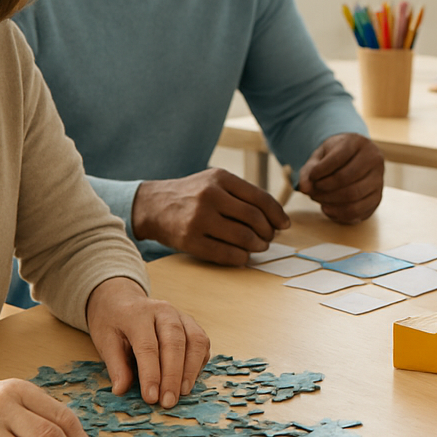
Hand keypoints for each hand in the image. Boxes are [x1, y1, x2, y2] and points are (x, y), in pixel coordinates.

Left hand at [86, 276, 210, 409]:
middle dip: (173, 376)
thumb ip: (115, 365)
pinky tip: (188, 381)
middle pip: (175, 343)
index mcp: (138, 314)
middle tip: (168, 402)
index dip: (150, 374)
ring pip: (195, 341)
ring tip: (182, 393)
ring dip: (190, 370)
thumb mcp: (105, 340)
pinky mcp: (192, 323)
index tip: (151, 398)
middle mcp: (164, 311)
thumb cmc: (113, 322)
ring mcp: (181, 315)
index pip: (147, 346)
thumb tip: (121, 390)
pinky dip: (198, 363)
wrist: (123, 299)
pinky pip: (202, 343)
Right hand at [131, 168, 289, 263]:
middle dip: (268, 232)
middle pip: (254, 218)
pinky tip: (243, 256)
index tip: (284, 225)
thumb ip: (242, 194)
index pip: (260, 198)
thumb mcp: (214, 181)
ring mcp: (199, 218)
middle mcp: (210, 195)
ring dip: (257, 246)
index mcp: (220, 178)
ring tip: (259, 246)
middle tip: (269, 238)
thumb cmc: (192, 194)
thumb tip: (276, 217)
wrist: (153, 205)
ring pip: (243, 237)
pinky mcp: (190, 240)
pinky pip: (225, 254)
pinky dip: (240, 258)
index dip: (277, 214)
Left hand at [299, 132, 383, 222]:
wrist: (354, 160)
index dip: (320, 170)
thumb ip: (309, 170)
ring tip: (318, 198)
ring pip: (353, 195)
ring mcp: (378, 179)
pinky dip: (339, 213)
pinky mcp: (377, 198)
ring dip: (330, 201)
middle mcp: (374, 159)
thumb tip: (304, 188)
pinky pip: (358, 211)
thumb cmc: (334, 156)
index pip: (338, 158)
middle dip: (324, 188)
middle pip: (346, 178)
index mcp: (358, 143)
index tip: (311, 176)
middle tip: (312, 191)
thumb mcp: (320, 156)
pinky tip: (327, 208)